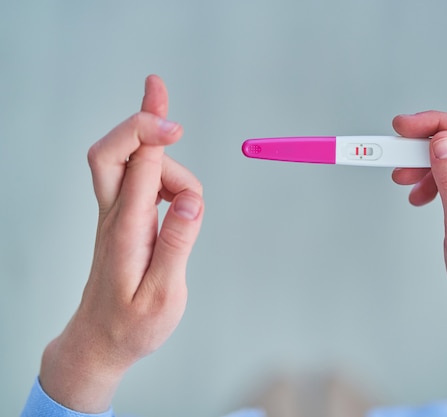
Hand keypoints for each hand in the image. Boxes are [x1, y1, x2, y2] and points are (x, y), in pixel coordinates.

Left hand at [39, 75, 203, 412]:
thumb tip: (191, 201)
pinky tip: (177, 200)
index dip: (153, 136)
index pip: (137, 168)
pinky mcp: (121, 219)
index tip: (173, 120)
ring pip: (133, 163)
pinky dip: (163, 175)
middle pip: (112, 151)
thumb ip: (177, 245)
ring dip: (169, 166)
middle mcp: (114, 216)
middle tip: (157, 90)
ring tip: (192, 209)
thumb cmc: (132, 324)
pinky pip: (138, 179)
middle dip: (139, 120)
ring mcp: (115, 215)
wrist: (98, 342)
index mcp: (126, 231)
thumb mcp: (162, 295)